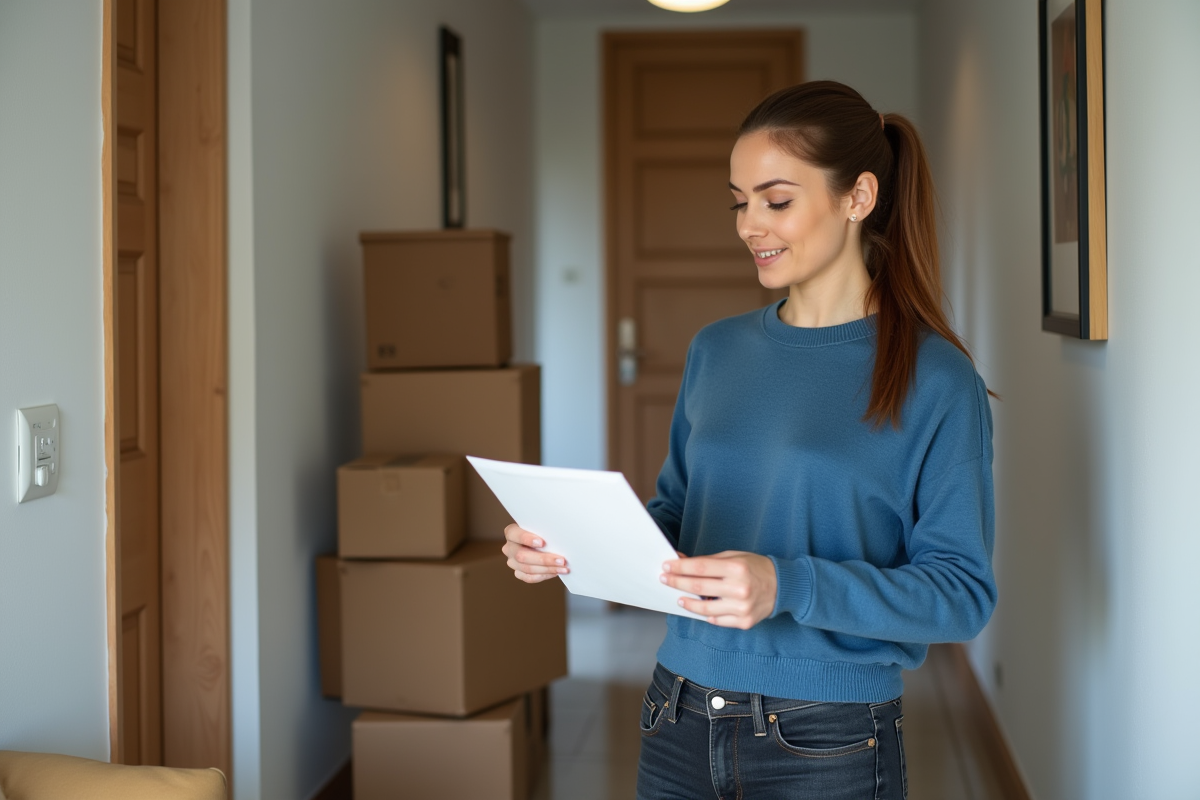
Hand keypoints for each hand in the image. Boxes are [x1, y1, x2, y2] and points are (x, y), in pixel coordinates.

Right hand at [502, 524, 569, 583]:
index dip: (527, 538)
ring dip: (547, 569)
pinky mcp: (518, 572)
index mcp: (511, 532)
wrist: (543, 540)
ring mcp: (512, 562)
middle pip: (521, 556)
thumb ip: (544, 530)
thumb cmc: (543, 531)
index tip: (542, 543)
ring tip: (562, 568)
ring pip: (527, 569)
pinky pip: (529, 578)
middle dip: (543, 559)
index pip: (514, 534)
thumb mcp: (541, 526)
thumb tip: (558, 535)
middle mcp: (509, 547)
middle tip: (561, 560)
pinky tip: (555, 572)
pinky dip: (544, 575)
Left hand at [661, 551, 776, 628]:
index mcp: (737, 568)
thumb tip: (681, 561)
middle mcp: (739, 588)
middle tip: (664, 580)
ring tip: (679, 598)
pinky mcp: (744, 622)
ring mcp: (742, 608)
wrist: (783, 587)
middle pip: (699, 587)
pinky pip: (717, 620)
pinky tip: (699, 608)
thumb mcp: (734, 557)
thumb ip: (708, 561)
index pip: (701, 567)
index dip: (680, 567)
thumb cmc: (756, 568)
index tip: (666, 566)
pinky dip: (706, 615)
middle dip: (677, 582)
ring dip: (688, 603)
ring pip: (705, 608)